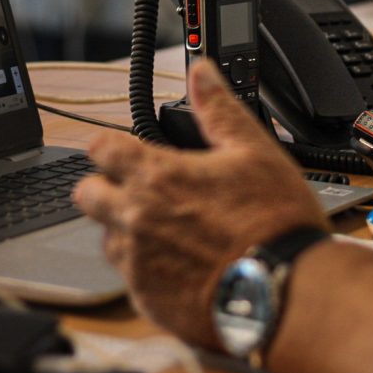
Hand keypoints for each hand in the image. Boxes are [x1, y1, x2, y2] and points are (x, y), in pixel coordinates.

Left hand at [73, 59, 327, 347]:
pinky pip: (128, 278)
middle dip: (105, 187)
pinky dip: (145, 270)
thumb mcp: (254, 151)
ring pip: (106, 237)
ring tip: (166, 231)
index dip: (110, 145)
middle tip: (139, 190)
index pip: (100, 148)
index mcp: (156, 176)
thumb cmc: (273, 222)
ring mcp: (137, 262)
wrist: (286, 292)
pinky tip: (178, 266)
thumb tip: (202, 72)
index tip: (123, 150)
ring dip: (125, 230)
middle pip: (87, 194)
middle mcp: (136, 218)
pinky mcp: (146, 299)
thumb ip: (218, 109)